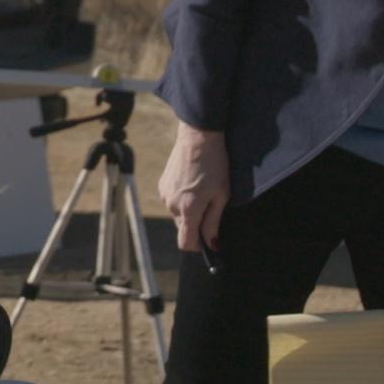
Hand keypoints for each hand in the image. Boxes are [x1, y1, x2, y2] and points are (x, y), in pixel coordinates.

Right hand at [157, 120, 229, 253]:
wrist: (198, 138)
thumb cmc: (215, 165)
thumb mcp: (221, 195)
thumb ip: (213, 222)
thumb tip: (212, 244)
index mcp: (188, 210)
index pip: (186, 243)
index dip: (198, 246)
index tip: (210, 240)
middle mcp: (172, 205)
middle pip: (183, 229)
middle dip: (196, 225)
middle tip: (211, 206)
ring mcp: (165, 194)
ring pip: (178, 215)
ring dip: (189, 211)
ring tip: (202, 191)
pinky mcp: (162, 185)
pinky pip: (173, 201)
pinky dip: (182, 199)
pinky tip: (193, 183)